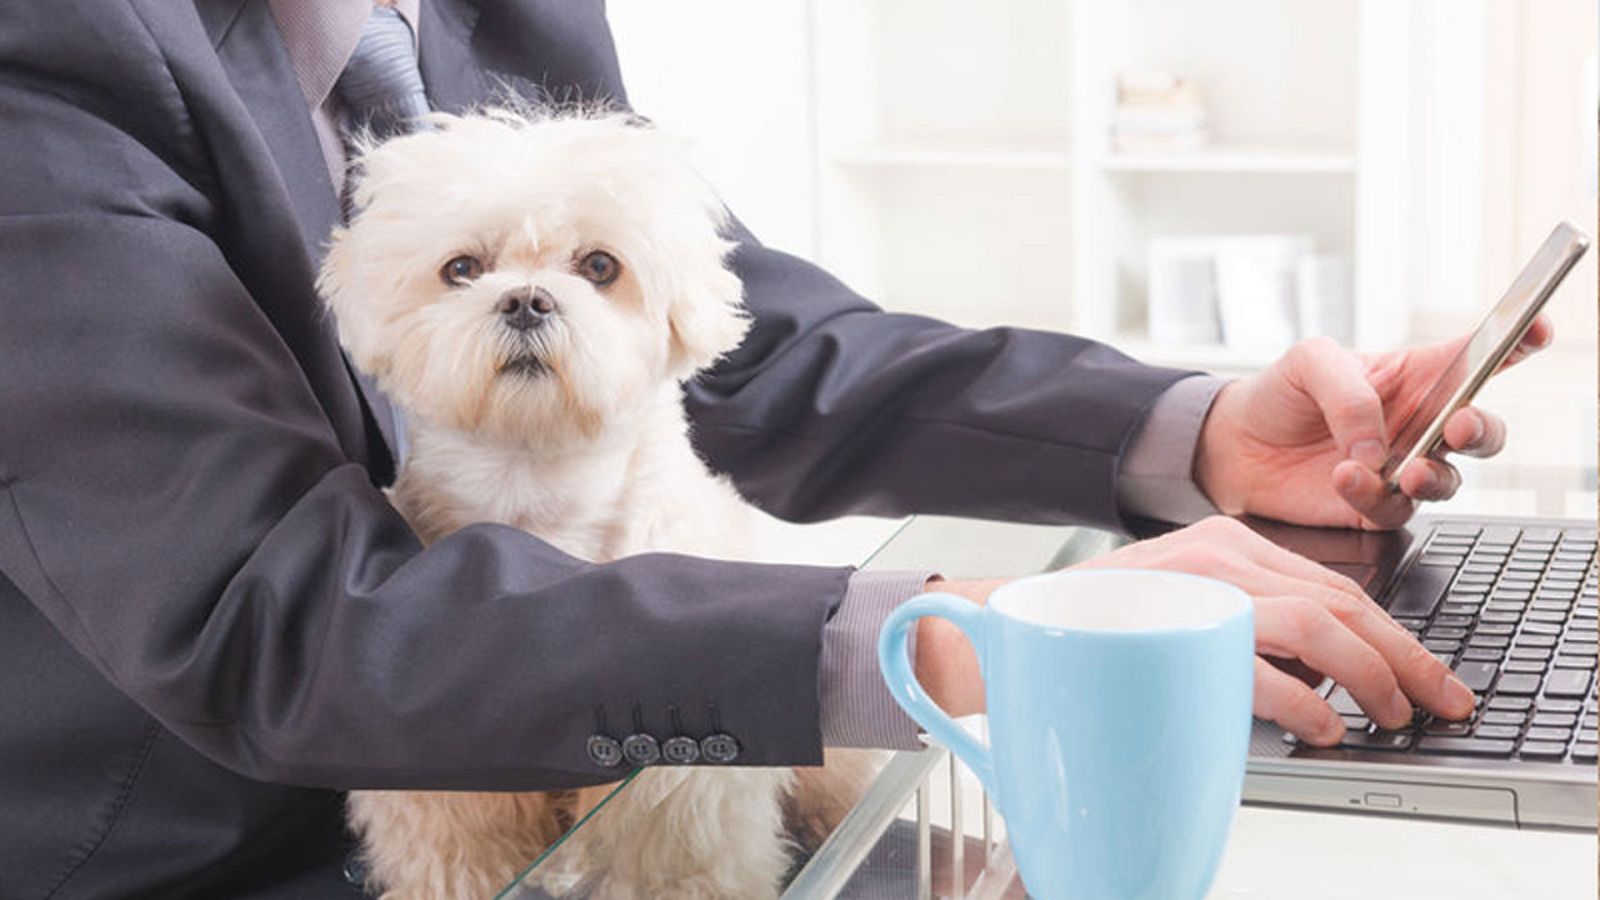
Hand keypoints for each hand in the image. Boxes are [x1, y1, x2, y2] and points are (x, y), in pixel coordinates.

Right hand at [913, 517, 1476, 745]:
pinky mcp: (1175, 619)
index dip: (1394, 636)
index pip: (1336, 585)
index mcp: (1227, 543)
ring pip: (1320, 621)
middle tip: (1439, 701)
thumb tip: (1322, 677)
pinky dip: (1308, 699)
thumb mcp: (1180, 610)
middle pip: (1344, 599)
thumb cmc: (1091, 630)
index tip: (1427, 677)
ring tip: (1390, 716)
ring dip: (1372, 676)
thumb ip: (1243, 626)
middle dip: (1406, 657)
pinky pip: (1264, 659)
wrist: (1004, 627)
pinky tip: (1324, 726)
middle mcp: (1221, 553)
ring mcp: (1199, 583)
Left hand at [1194, 319, 1552, 528]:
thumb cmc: (1281, 393)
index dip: (1518, 342)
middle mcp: (1420, 425)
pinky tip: (1344, 476)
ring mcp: (1401, 469)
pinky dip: (1370, 495)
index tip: (1537, 330)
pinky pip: (1392, 510)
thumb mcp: (1309, 362)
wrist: (1234, 444)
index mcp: (1417, 377)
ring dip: (1430, 476)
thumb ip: (1348, 392)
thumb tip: (1375, 445)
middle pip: (1481, 432)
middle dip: (1481, 431)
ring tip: (1400, 470)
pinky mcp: (1373, 508)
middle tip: (1457, 428)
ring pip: (1448, 481)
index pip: (1478, 357)